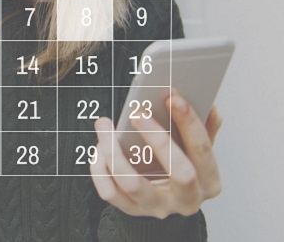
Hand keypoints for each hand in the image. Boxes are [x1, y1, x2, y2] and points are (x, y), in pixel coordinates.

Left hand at [91, 93, 222, 218]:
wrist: (166, 200)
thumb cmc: (182, 168)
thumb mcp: (198, 151)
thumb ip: (204, 128)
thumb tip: (206, 103)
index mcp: (208, 181)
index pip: (203, 151)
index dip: (189, 122)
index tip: (172, 97)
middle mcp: (186, 199)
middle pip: (178, 172)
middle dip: (157, 138)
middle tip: (138, 112)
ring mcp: (157, 207)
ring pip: (132, 183)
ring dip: (114, 151)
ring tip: (104, 125)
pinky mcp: (131, 210)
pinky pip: (109, 191)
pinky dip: (99, 168)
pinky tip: (99, 149)